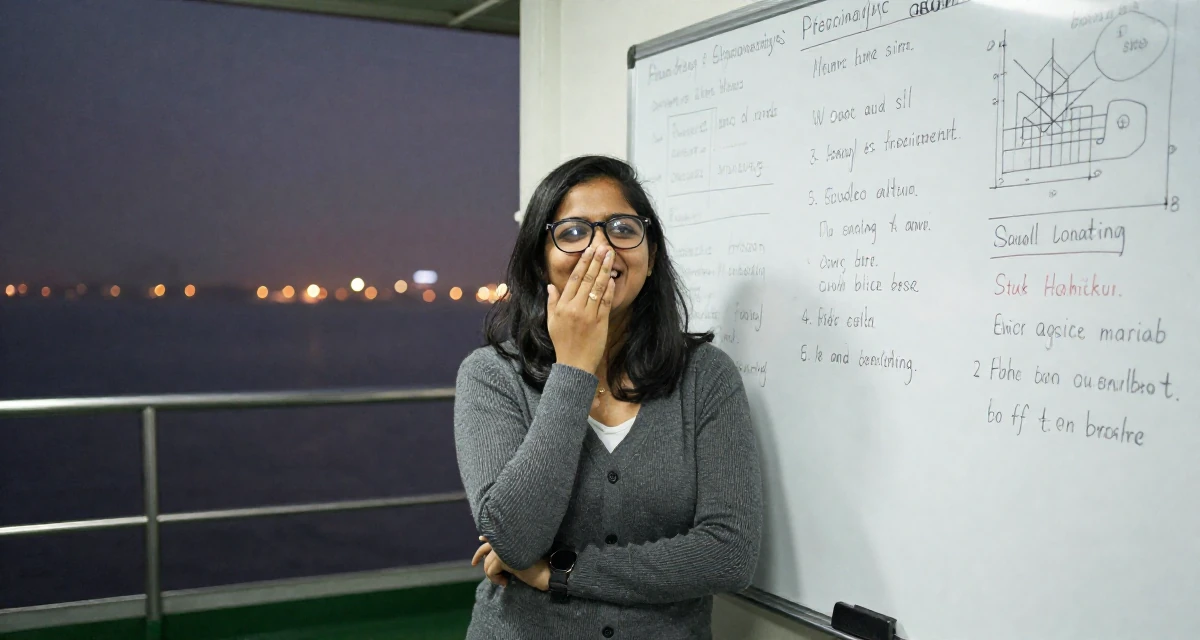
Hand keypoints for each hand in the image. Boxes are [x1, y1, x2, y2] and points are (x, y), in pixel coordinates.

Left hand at [472, 537, 549, 591]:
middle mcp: (505, 539)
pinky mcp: (502, 559)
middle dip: (478, 556)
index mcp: (511, 535)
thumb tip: (488, 543)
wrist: (547, 572)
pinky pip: (490, 572)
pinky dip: (495, 580)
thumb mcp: (520, 555)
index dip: (486, 537)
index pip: (493, 534)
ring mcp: (503, 548)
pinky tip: (506, 582)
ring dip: (493, 575)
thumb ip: (506, 549)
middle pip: (484, 549)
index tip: (481, 538)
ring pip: (487, 564)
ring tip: (504, 580)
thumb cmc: (538, 564)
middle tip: (474, 563)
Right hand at [547, 245, 614, 373]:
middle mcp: (575, 308)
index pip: (574, 279)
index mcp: (563, 306)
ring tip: (610, 257)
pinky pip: (606, 302)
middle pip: (588, 279)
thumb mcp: (552, 322)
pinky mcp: (600, 322)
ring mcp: (589, 315)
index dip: (583, 263)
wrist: (574, 364)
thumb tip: (550, 286)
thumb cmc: (562, 343)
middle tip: (603, 247)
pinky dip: (609, 290)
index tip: (589, 250)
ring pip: (598, 288)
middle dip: (596, 261)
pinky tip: (612, 279)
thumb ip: (552, 302)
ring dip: (605, 270)